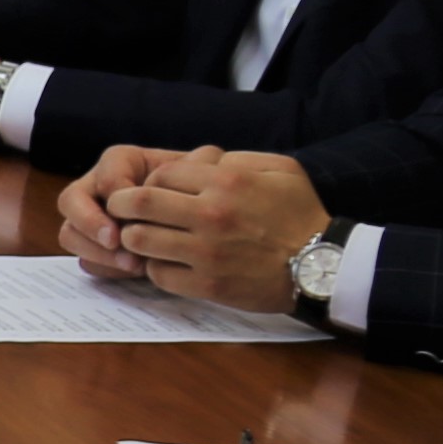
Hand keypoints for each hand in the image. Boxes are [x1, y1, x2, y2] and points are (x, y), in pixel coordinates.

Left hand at [75, 145, 329, 308]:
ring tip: (142, 239)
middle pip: (138, 203)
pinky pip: (159, 274)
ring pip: (140, 240)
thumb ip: (239, 158)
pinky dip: (155, 268)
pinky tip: (166, 264)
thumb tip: (204, 160)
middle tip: (120, 211)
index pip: (161, 174)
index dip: (148, 181)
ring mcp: (206, 252)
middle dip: (121, 205)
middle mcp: (210, 214)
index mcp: (226, 181)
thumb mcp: (281, 169)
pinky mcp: (207, 285)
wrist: (323, 266)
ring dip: (135, 238)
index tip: (147, 190)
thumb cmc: (302, 214)